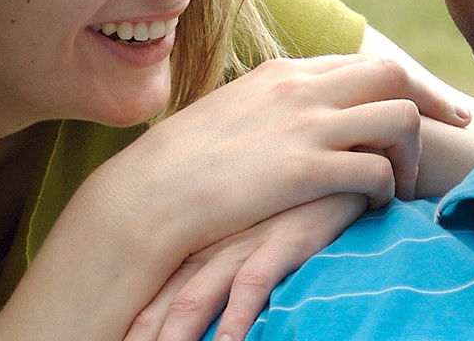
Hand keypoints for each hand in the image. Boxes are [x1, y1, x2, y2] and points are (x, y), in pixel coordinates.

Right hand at [87, 54, 470, 264]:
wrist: (150, 193)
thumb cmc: (186, 164)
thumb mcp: (234, 114)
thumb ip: (275, 106)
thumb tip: (303, 116)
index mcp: (284, 72)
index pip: (365, 63)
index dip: (409, 85)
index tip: (437, 106)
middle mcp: (300, 89)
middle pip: (394, 75)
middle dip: (431, 103)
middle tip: (450, 133)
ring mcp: (303, 127)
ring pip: (398, 118)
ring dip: (411, 154)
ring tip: (400, 185)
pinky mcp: (303, 170)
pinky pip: (375, 171)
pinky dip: (387, 189)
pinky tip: (375, 207)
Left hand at [124, 194, 366, 340]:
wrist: (341, 152)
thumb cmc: (294, 193)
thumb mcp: (250, 221)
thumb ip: (221, 254)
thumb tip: (196, 293)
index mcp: (198, 238)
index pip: (151, 289)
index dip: (132, 322)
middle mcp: (211, 241)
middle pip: (163, 300)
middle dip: (142, 334)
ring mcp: (243, 241)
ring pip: (196, 297)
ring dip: (177, 335)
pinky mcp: (282, 239)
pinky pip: (252, 284)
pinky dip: (236, 319)